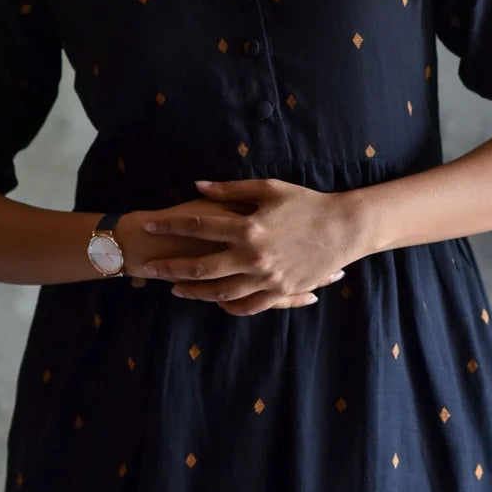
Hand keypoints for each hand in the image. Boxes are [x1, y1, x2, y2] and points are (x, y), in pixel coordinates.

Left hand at [137, 178, 353, 316]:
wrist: (344, 228)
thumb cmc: (305, 203)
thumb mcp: (268, 189)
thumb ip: (230, 190)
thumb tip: (197, 185)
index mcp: (248, 227)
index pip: (198, 226)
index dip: (170, 226)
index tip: (148, 226)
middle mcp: (254, 256)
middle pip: (202, 266)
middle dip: (172, 268)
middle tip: (149, 269)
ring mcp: (267, 278)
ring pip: (221, 292)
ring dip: (195, 292)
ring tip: (175, 289)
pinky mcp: (280, 291)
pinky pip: (248, 305)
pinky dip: (227, 306)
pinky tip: (214, 301)